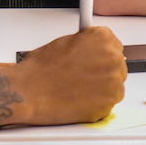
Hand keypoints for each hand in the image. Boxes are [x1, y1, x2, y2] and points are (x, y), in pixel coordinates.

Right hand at [0, 26, 125, 128]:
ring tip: (77, 88)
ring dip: (102, 87)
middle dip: (103, 70)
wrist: (28, 91)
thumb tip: (93, 51)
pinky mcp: (107, 106)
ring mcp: (112, 83)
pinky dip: (96, 104)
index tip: (94, 59)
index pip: (113, 44)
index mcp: (102, 38)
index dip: (101, 53)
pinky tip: (79, 99)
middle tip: (83, 76)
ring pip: (114, 85)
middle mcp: (112, 59)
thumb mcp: (66, 42)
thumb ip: (87, 44)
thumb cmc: (40, 68)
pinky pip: (108, 104)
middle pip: (117, 65)